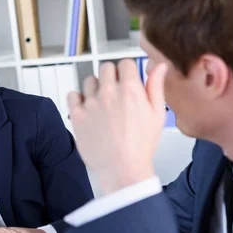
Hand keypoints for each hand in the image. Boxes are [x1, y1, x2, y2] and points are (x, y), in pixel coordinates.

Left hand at [68, 59, 167, 194]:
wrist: (122, 169)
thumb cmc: (141, 146)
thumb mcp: (157, 114)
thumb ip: (156, 86)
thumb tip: (159, 66)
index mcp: (130, 90)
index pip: (125, 63)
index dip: (127, 71)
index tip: (127, 78)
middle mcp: (109, 92)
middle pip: (106, 68)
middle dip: (112, 76)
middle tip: (115, 91)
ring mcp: (91, 103)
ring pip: (89, 80)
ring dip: (95, 87)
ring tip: (102, 103)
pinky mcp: (78, 115)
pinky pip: (72, 95)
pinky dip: (78, 99)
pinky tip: (87, 108)